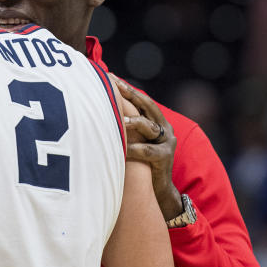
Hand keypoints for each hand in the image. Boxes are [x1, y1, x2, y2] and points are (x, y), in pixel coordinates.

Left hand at [115, 79, 183, 219]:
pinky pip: (147, 151)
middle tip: (114, 86)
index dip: (126, 88)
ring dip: (133, 122)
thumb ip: (125, 126)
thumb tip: (100, 110)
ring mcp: (166, 142)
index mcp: (156, 121)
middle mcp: (164, 128)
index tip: (109, 76)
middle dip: (131, 95)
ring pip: (148, 127)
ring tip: (120, 119)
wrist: (158, 190)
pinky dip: (133, 149)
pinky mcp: (165, 158)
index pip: (140, 100)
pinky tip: (121, 149)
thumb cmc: (140, 164)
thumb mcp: (134, 141)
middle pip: (147, 106)